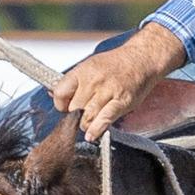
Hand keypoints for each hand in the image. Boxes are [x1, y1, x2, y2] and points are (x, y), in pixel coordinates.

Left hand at [49, 22, 187, 141]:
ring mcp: (108, 91)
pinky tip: (91, 135)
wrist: (141, 59)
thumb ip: (74, 82)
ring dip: (85, 125)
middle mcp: (93, 81)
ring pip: (86, 117)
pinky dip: (96, 129)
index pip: (60, 93)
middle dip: (74, 116)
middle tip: (81, 117)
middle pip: (73, 109)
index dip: (61, 105)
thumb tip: (53, 94)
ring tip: (88, 125)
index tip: (65, 108)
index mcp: (82, 71)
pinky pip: (104, 118)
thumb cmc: (117, 64)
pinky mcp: (122, 102)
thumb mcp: (90, 66)